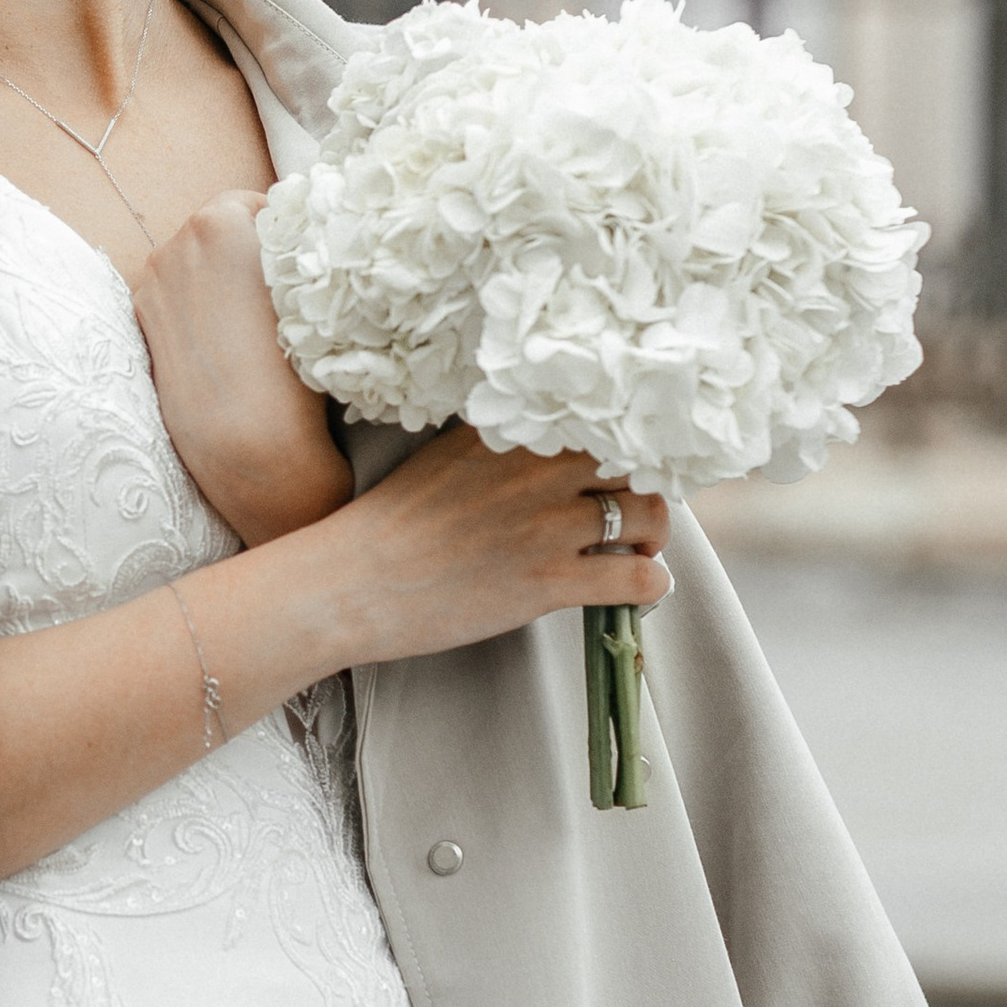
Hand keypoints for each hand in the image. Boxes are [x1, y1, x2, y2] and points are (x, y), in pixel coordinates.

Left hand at [132, 190, 349, 544]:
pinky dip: (194, 308)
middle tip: (278, 292)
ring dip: (217, 279)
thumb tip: (290, 229)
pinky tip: (222, 343)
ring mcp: (152, 282)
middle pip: (218, 229)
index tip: (301, 259)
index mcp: (221, 221)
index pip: (258, 202)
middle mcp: (176, 242)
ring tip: (251, 324)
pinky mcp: (142, 320)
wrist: (247, 441)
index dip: (283, 229)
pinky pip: (174, 296)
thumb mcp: (308, 287)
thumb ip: (292, 245)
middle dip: (244, 252)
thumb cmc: (296, 364)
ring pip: (193, 263)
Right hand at [294, 425, 670, 674]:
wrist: (352, 583)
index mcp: (511, 434)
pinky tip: (635, 587)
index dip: (625, 443)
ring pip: (649, 516)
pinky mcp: (550, 582)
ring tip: (638, 549)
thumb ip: (498, 443)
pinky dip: (650, 583)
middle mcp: (536, 470)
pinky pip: (638, 576)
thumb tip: (543, 439)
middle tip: (634, 512)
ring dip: (653, 535)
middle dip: (646, 489)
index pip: (600, 419)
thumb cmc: (390, 526)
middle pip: (635, 463)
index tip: (626, 463)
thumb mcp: (444, 457)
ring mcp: (546, 525)